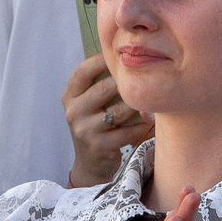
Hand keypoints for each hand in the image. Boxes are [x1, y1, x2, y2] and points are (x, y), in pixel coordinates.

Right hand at [64, 53, 150, 186]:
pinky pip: (128, 130)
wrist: (90, 166)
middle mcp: (74, 111)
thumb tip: (124, 56)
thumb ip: (98, 84)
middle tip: (145, 80)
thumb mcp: (87, 105)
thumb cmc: (95, 127)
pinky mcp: (99, 145)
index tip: (122, 55)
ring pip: (120, 110)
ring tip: (151, 102)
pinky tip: (150, 123)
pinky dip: (142, 127)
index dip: (102, 60)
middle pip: (105, 88)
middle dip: (127, 84)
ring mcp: (85, 130)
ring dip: (139, 106)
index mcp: (70, 97)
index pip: (83, 72)